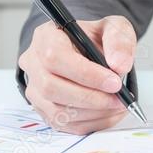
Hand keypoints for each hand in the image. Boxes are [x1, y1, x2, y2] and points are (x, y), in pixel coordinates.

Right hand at [18, 15, 135, 133]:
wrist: (88, 52)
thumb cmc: (95, 39)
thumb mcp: (113, 28)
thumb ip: (119, 41)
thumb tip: (119, 65)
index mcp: (46, 36)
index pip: (56, 57)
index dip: (86, 74)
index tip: (114, 82)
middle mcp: (33, 63)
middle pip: (51, 87)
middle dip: (91, 98)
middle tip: (118, 99)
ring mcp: (35, 88)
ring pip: (56, 110)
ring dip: (92, 113)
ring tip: (117, 105)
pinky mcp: (42, 109)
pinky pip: (63, 124)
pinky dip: (90, 122)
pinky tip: (108, 113)